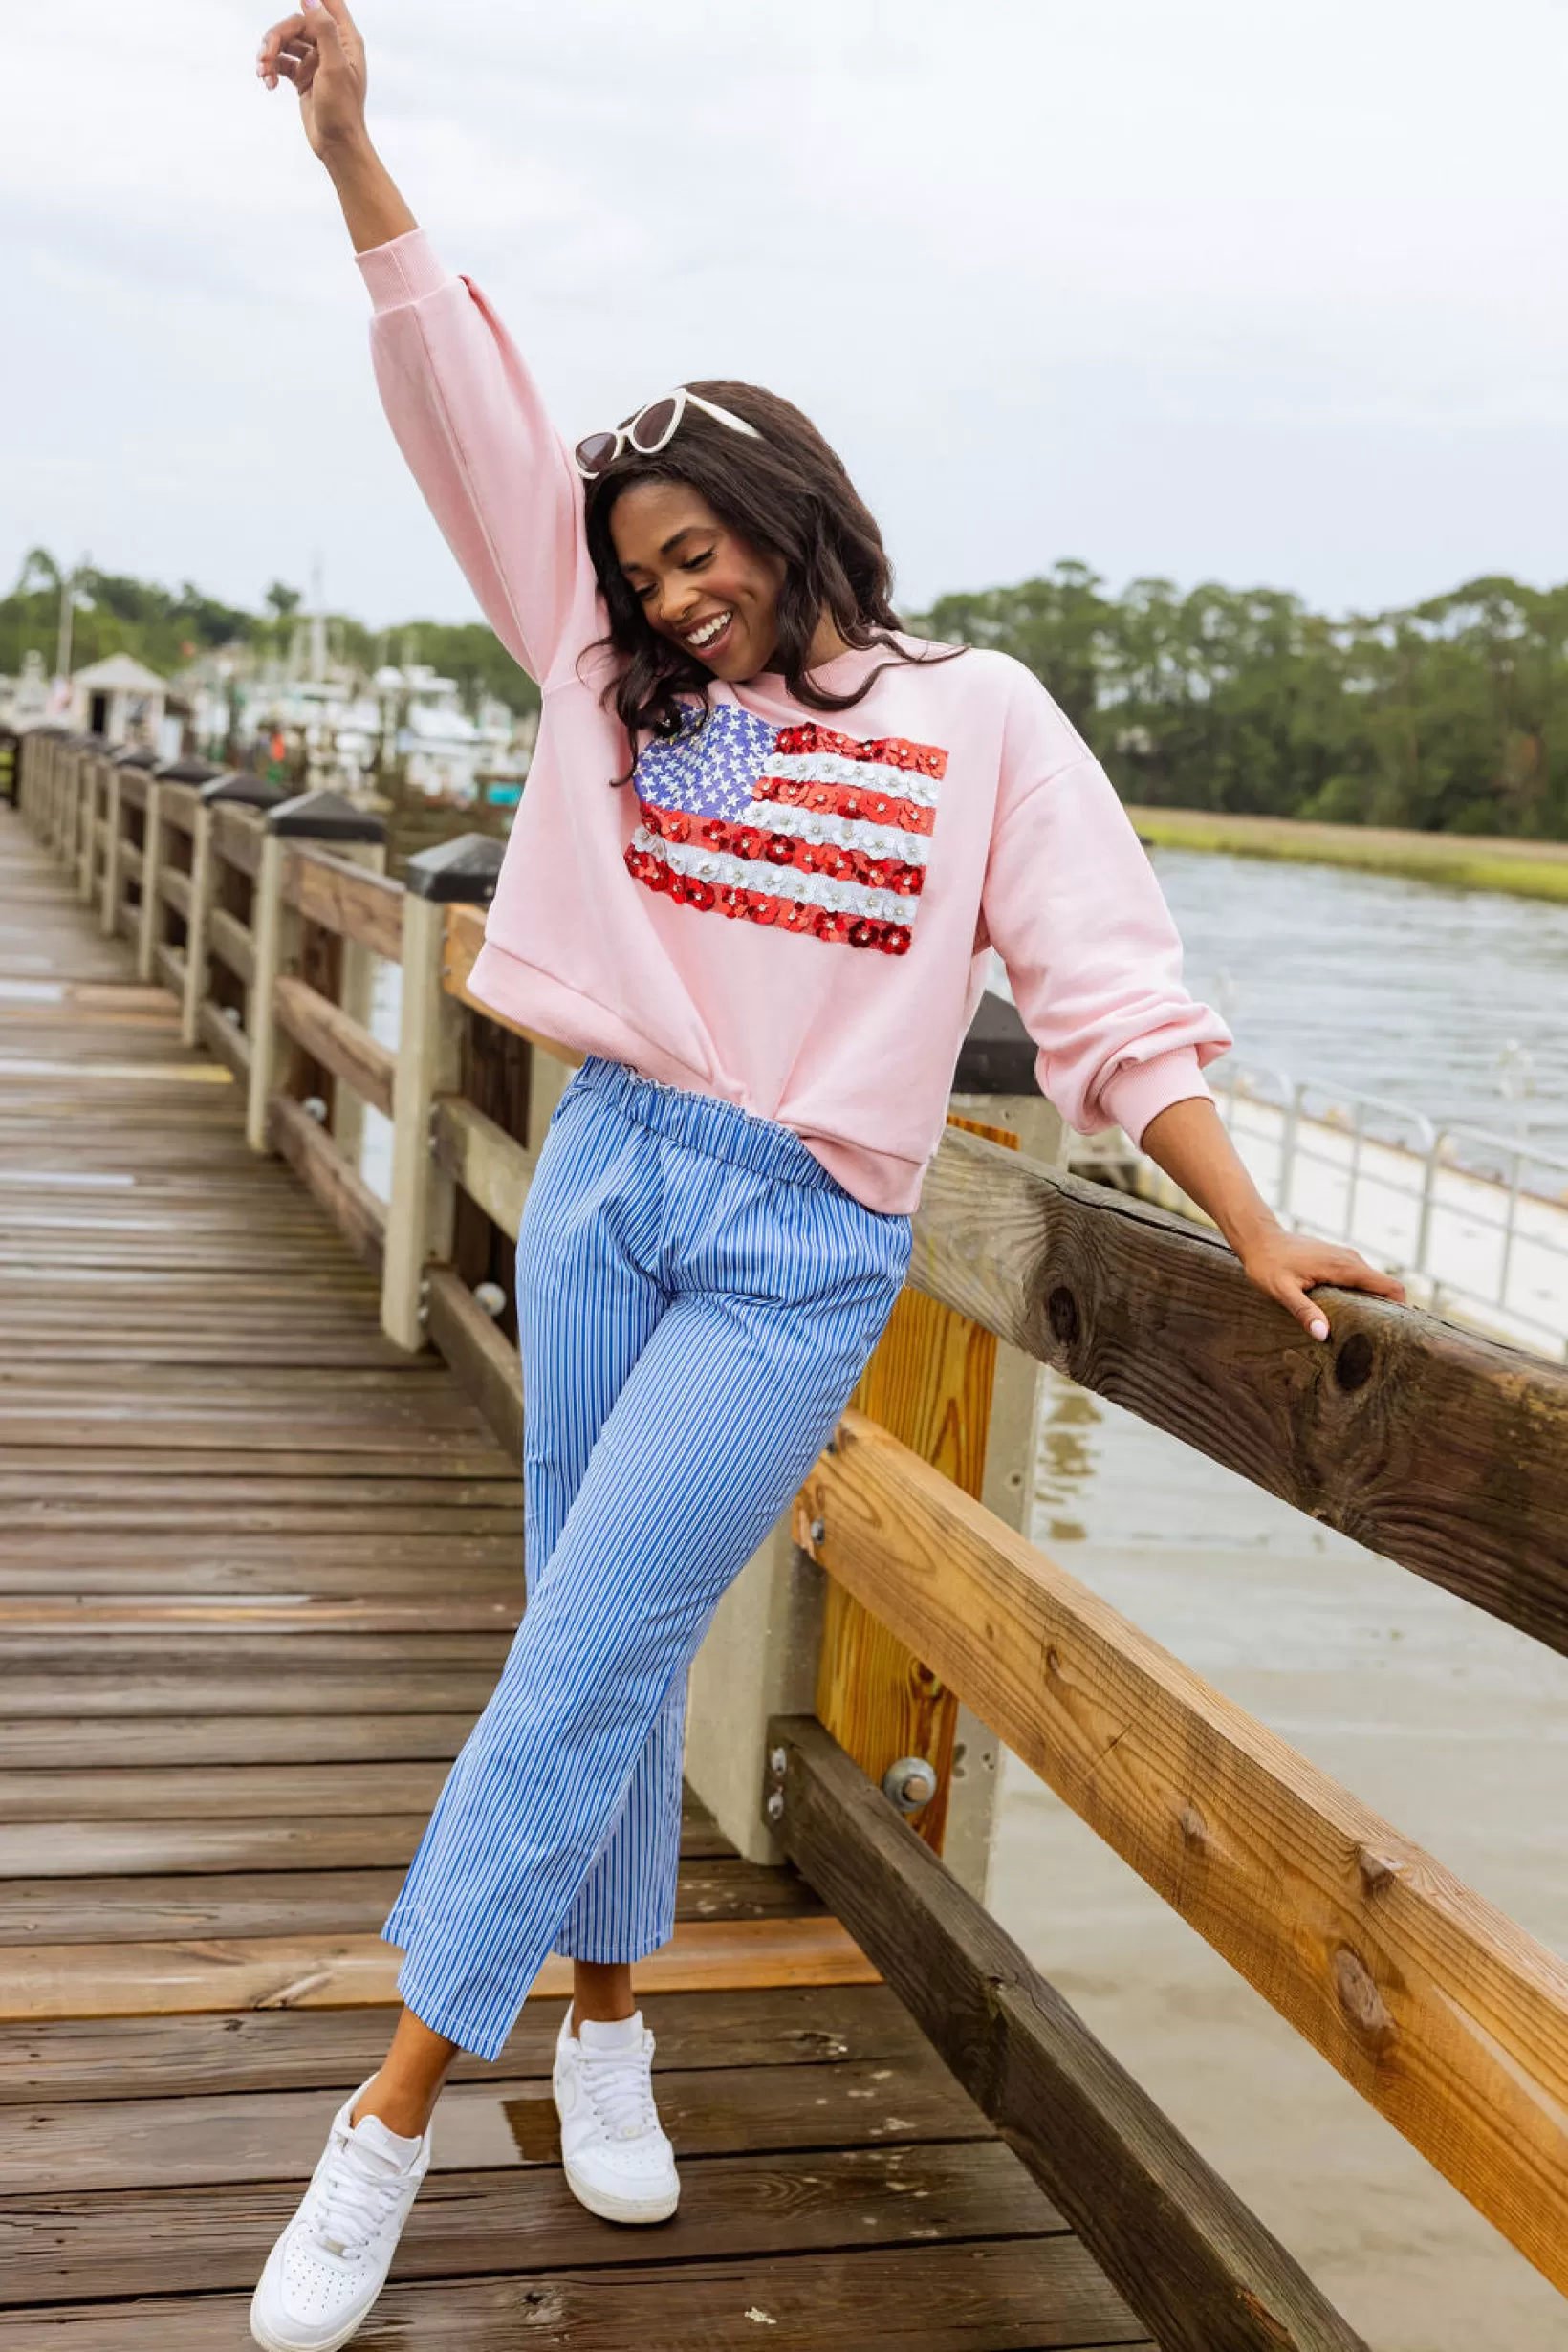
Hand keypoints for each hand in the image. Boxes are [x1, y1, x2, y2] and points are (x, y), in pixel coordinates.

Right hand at [257, 0, 367, 158]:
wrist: (338, 146)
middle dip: (276, 37)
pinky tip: (269, 83)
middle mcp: (331, 46)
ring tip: (262, 72)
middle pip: (297, 24)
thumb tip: (309, 0)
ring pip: (286, 42)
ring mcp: (316, 61)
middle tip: (263, 55)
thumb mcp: (334, 67)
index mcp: (345, 40)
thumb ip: (324, 31)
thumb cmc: (342, 110)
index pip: (329, 3)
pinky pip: (282, 62)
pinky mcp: (303, 77)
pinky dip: (272, 69)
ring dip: (270, 54)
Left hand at [1238, 1224, 1405, 1341]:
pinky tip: (1348, 1314)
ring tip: (1365, 1331)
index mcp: (1344, 1267)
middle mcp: (1351, 1260)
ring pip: (1373, 1283)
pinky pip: (1360, 1279)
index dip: (1400, 1308)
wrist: (1259, 1238)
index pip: (1389, 1286)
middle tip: (1380, 1339)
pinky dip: (1362, 1296)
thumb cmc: (1268, 1265)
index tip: (1398, 1331)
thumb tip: (1323, 1335)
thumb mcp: (1282, 1291)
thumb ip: (1303, 1311)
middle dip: (1388, 1311)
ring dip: (1374, 1304)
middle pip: (1385, 1287)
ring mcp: (1346, 1258)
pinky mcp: (1338, 1260)